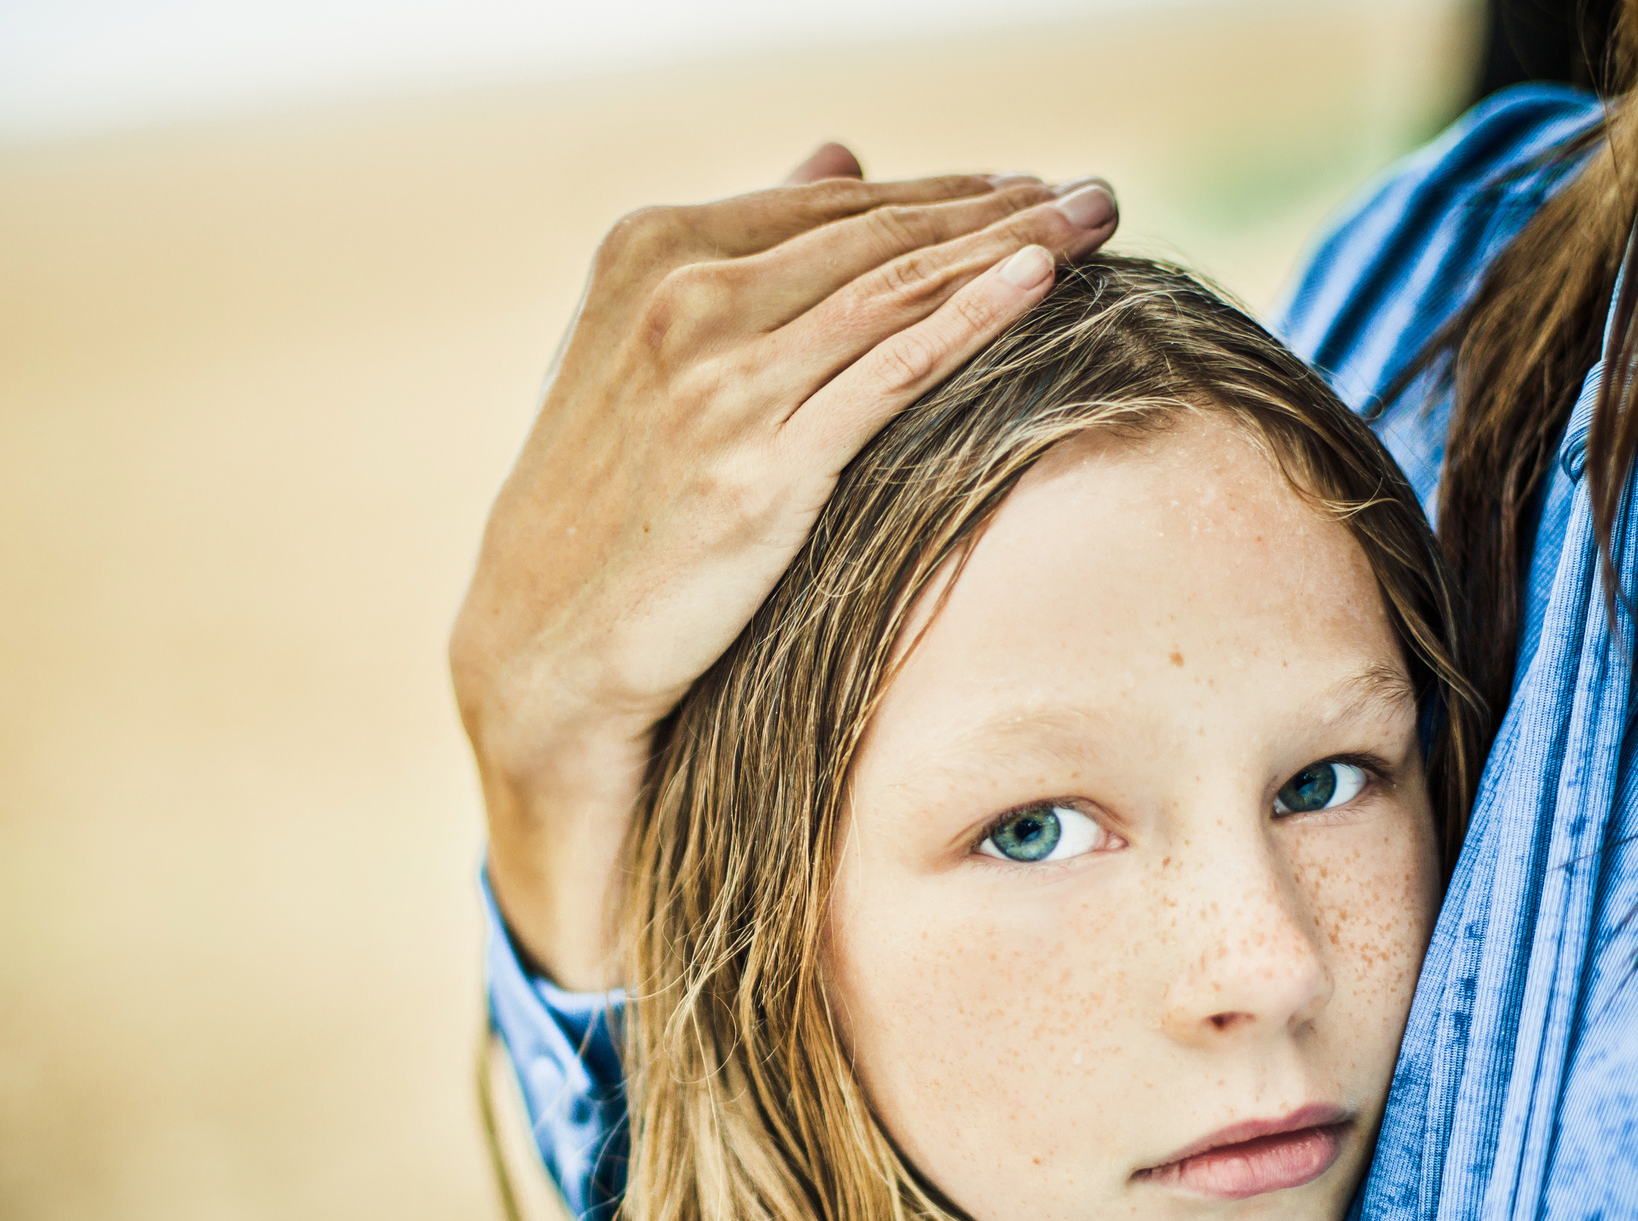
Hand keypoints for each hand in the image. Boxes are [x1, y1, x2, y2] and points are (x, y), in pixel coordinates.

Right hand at [451, 144, 1118, 986]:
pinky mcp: (759, 466)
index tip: (1026, 188)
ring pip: (895, 289)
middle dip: (998, 205)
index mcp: (651, 253)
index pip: (830, 202)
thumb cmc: (609, 511)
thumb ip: (746, 255)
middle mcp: (680, 300)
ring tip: (1094, 223)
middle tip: (1094, 196)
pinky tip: (1039, 283)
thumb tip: (840, 154)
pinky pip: (890, 372)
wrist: (543, 649)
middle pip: (876, 233)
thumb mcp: (651, 356)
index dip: (941, 189)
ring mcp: (718, 381)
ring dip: (1010, 244)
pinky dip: (972, 318)